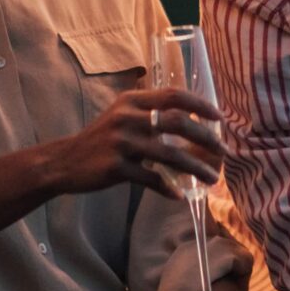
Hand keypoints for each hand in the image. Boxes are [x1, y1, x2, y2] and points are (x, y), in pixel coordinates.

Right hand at [40, 87, 227, 197]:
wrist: (65, 162)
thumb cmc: (101, 139)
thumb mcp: (122, 115)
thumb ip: (149, 111)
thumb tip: (190, 119)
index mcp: (132, 100)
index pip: (174, 95)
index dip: (200, 105)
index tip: (220, 118)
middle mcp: (127, 117)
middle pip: (177, 122)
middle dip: (206, 138)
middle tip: (224, 151)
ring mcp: (121, 142)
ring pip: (169, 153)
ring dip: (196, 167)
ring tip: (213, 179)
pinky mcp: (115, 167)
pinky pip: (150, 179)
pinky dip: (168, 188)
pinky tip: (179, 195)